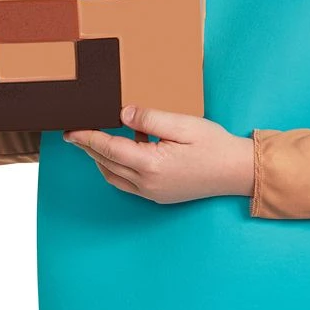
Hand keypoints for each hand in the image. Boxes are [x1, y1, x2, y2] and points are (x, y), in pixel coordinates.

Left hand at [63, 104, 254, 204]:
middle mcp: (147, 183)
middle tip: (74, 133)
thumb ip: (150, 118)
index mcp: (151, 164)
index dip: (87, 137)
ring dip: (101, 158)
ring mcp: (152, 193)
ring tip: (96, 139)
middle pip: (106, 162)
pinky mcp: (159, 196)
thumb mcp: (183, 124)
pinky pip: (127, 183)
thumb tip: (122, 114)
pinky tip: (128, 149)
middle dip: (88, 147)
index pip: (108, 148)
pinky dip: (118, 166)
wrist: (237, 172)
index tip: (71, 129)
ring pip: (113, 176)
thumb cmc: (215, 146)